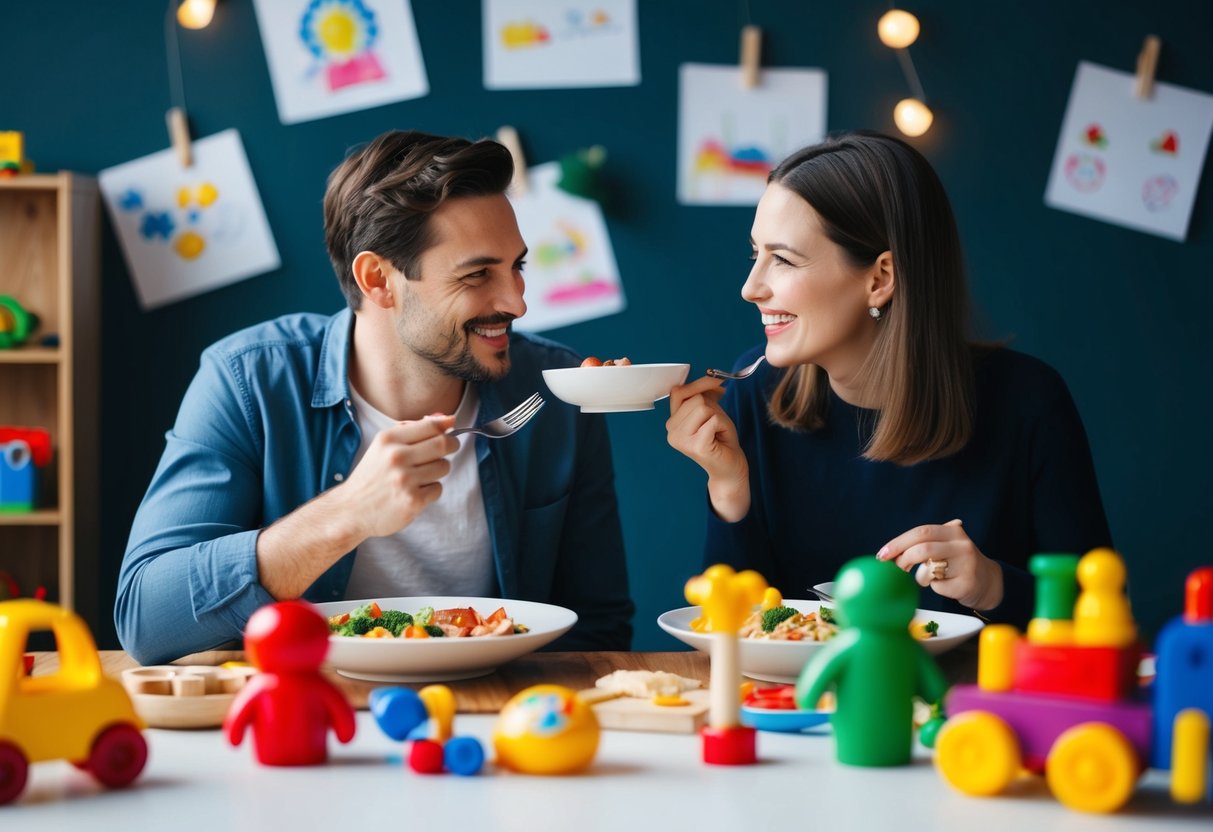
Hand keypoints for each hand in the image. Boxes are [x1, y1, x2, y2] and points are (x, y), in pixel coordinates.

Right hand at [339, 414, 459, 538]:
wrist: (350, 511)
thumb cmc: (371, 477)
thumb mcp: (383, 446)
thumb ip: (412, 430)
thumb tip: (447, 419)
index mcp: (388, 439)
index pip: (431, 426)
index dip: (445, 428)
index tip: (449, 431)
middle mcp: (396, 456)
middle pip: (443, 444)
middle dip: (451, 445)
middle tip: (448, 449)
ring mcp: (405, 479)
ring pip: (444, 466)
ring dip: (439, 470)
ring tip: (422, 475)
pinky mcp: (413, 501)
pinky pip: (438, 488)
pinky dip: (431, 490)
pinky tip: (415, 491)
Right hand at [666, 376, 748, 520]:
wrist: (730, 468)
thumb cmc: (721, 440)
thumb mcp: (711, 411)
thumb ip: (704, 395)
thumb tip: (711, 378)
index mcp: (672, 422)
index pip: (678, 391)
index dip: (699, 384)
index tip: (717, 384)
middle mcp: (672, 431)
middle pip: (694, 398)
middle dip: (713, 406)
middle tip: (717, 424)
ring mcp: (682, 439)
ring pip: (703, 407)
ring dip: (719, 416)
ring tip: (718, 431)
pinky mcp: (696, 445)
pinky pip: (713, 419)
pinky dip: (723, 425)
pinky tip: (720, 438)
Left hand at [876, 519, 1003, 610]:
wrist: (988, 582)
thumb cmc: (956, 562)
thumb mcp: (946, 545)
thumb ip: (923, 542)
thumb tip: (887, 551)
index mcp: (954, 532)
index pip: (921, 532)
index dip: (899, 542)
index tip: (882, 554)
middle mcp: (962, 546)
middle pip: (923, 549)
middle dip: (903, 560)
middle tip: (894, 569)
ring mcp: (967, 565)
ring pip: (929, 570)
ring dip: (920, 577)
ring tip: (925, 578)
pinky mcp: (967, 584)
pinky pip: (938, 587)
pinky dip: (935, 588)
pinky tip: (946, 586)